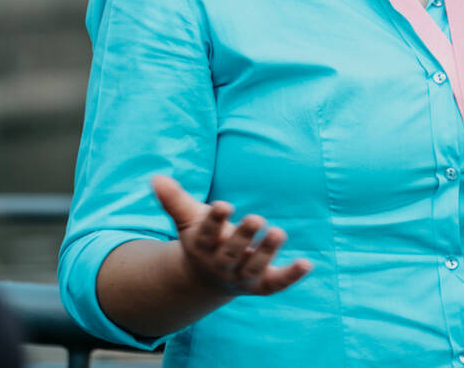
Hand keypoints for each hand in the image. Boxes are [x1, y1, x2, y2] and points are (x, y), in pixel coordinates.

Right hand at [152, 174, 312, 295]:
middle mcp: (221, 264)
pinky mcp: (262, 285)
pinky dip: (291, 276)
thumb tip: (156, 178)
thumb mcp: (188, 218)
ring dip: (266, 253)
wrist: (206, 280)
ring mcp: (241, 277)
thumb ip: (174, 200)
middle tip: (257, 218)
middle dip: (244, 237)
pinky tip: (307, 263)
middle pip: (231, 253)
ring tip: (280, 232)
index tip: (224, 204)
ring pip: (253, 269)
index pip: (206, 234)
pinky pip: (276, 284)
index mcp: (203, 246)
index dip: (215, 220)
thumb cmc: (202, 239)